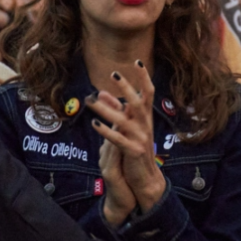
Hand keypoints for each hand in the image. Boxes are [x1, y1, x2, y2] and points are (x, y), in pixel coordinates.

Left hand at [88, 60, 166, 212]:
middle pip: (138, 102)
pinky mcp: (134, 152)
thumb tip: (100, 93)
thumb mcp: (126, 128)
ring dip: (106, 110)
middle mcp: (146, 126)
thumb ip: (114, 110)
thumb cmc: (134, 150)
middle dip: (127, 88)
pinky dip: (106, 132)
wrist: (145, 179)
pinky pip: (118, 140)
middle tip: (114, 74)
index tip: (137, 61)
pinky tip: (94, 125)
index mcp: (145, 118)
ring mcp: (141, 139)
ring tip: (92, 101)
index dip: (144, 77)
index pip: (148, 93)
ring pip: (124, 120)